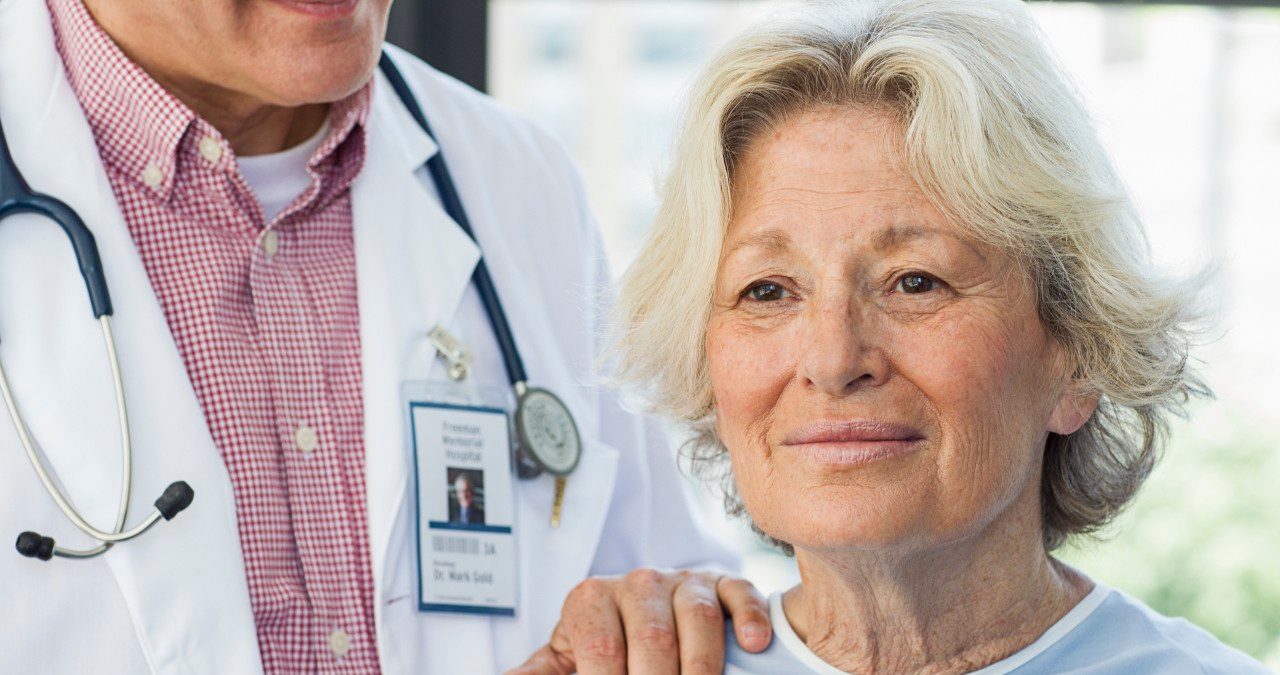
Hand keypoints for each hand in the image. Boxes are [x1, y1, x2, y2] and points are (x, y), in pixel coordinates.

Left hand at [506, 568, 770, 674]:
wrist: (633, 620)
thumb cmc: (596, 651)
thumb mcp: (560, 662)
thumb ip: (535, 674)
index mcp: (590, 599)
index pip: (603, 649)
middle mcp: (636, 583)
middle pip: (653, 636)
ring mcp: (681, 581)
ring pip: (697, 614)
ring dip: (701, 665)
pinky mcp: (721, 584)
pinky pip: (738, 593)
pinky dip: (747, 618)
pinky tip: (751, 647)